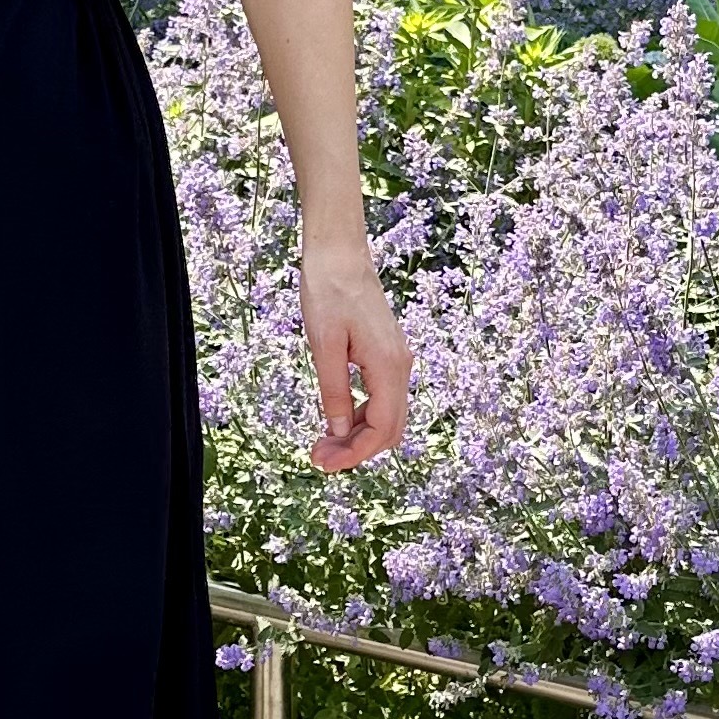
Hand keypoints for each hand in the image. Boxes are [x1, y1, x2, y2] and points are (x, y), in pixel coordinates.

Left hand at [299, 238, 409, 470]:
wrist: (339, 254)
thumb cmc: (328, 292)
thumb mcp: (323, 346)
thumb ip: (334, 392)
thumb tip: (340, 433)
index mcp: (388, 366)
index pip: (382, 428)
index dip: (355, 454)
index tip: (324, 463)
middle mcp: (400, 366)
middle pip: (390, 429)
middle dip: (357, 450)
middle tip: (318, 457)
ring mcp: (397, 360)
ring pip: (388, 416)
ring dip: (359, 436)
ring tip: (322, 442)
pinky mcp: (387, 355)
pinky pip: (382, 398)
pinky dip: (362, 416)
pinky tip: (335, 419)